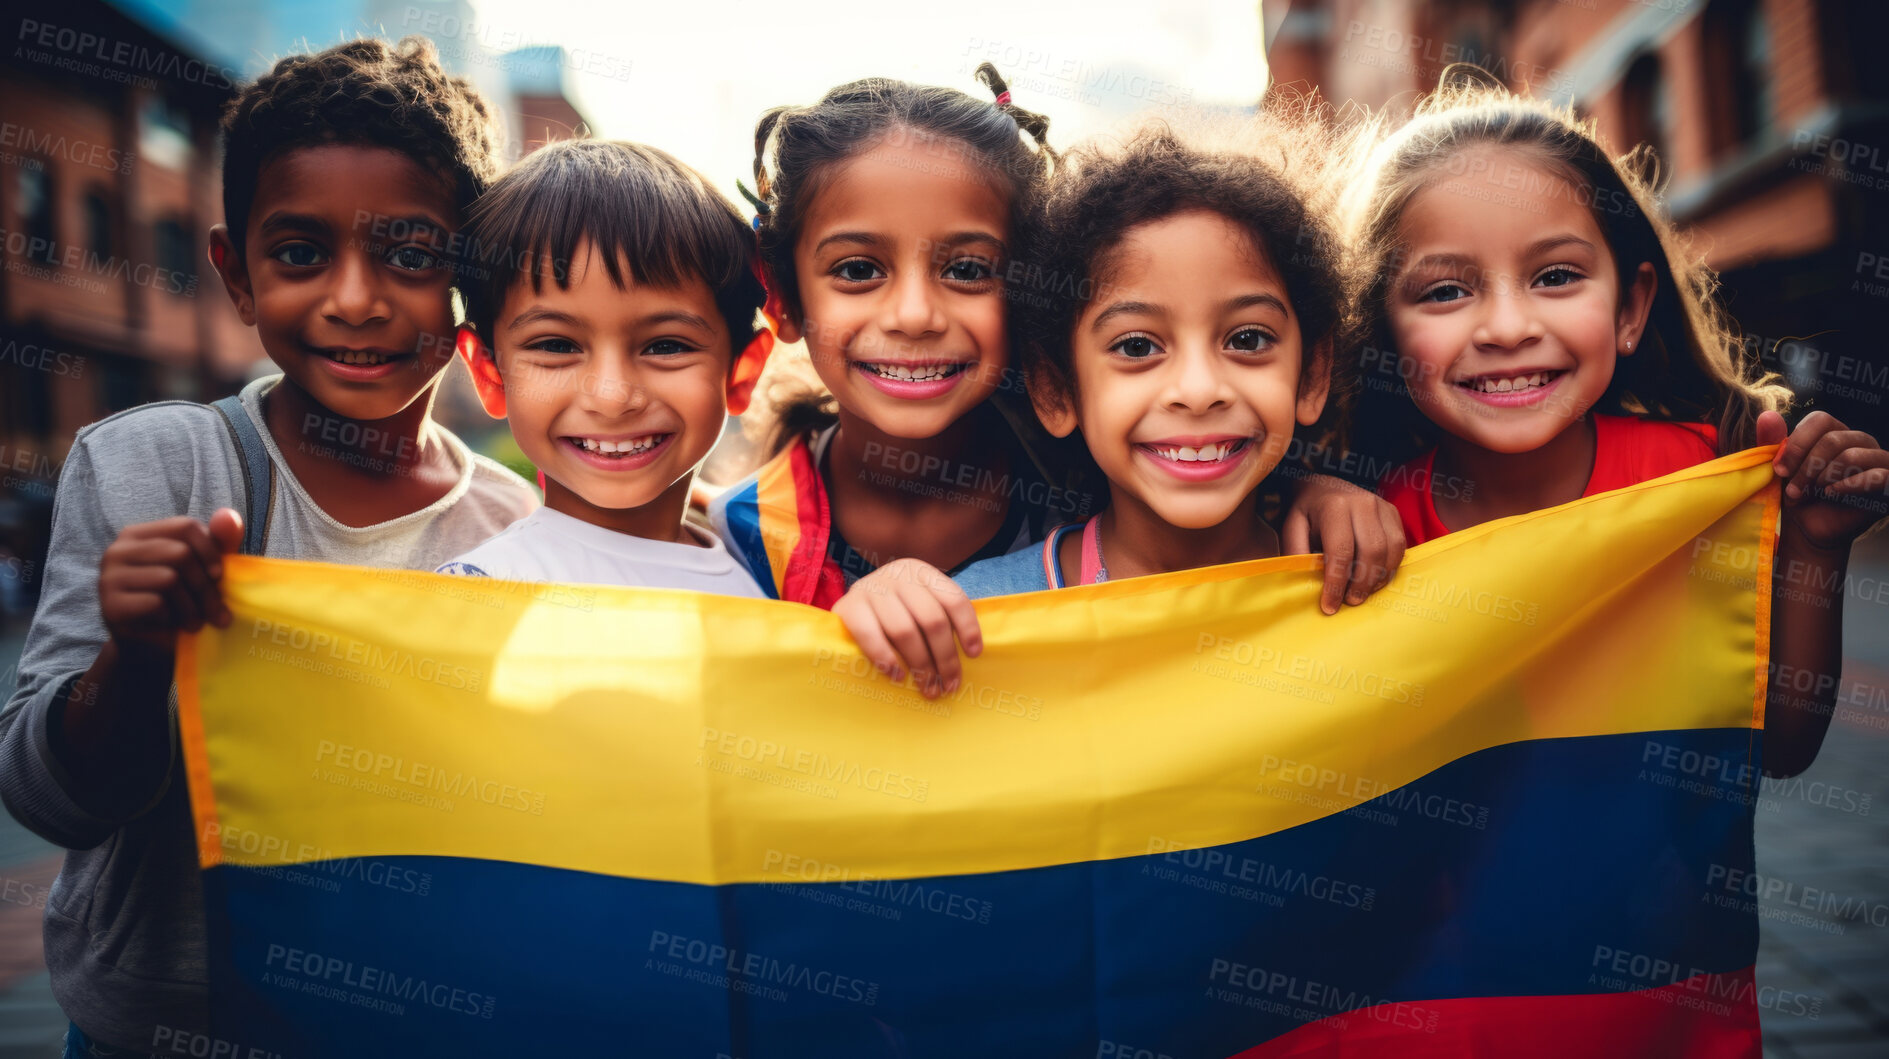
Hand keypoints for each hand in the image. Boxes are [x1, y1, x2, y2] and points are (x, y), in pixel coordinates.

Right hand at [98, 509, 244, 652]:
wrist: (153, 646)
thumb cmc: (181, 602)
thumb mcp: (203, 569)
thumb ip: (219, 542)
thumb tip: (229, 516)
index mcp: (139, 535)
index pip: (185, 526)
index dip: (211, 551)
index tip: (220, 576)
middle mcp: (117, 550)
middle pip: (180, 554)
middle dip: (206, 586)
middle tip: (216, 611)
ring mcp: (108, 578)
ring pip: (169, 579)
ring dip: (193, 607)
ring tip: (196, 622)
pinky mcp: (110, 606)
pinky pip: (156, 604)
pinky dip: (173, 619)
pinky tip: (172, 626)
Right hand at [833, 559, 982, 698]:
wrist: (850, 604)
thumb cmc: (894, 610)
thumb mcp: (918, 603)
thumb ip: (939, 619)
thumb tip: (969, 656)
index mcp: (921, 572)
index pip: (953, 598)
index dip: (967, 627)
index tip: (974, 655)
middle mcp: (897, 575)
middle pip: (932, 619)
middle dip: (945, 657)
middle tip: (950, 685)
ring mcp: (871, 588)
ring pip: (904, 631)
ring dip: (920, 665)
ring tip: (928, 688)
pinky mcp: (848, 606)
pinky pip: (870, 635)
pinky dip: (885, 658)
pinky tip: (897, 675)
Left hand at [1282, 475, 1406, 614]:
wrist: (1322, 485)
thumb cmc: (1305, 512)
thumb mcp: (1290, 527)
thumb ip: (1296, 552)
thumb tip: (1306, 582)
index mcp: (1334, 505)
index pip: (1341, 552)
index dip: (1337, 583)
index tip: (1329, 606)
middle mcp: (1363, 503)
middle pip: (1371, 552)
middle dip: (1362, 584)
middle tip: (1350, 602)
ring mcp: (1381, 506)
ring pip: (1390, 550)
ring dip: (1378, 578)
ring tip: (1362, 593)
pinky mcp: (1393, 513)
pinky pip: (1400, 546)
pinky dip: (1390, 567)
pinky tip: (1374, 579)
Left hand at [1758, 410, 1888, 551]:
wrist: (1809, 526)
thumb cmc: (1797, 493)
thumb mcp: (1780, 467)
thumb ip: (1771, 441)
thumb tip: (1767, 415)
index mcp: (1836, 431)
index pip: (1820, 419)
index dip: (1797, 444)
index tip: (1780, 470)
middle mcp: (1861, 441)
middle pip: (1832, 440)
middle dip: (1806, 468)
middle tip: (1794, 490)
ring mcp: (1879, 461)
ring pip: (1850, 455)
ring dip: (1823, 479)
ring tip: (1812, 493)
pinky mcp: (1888, 484)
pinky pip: (1878, 476)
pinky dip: (1848, 486)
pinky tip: (1832, 494)